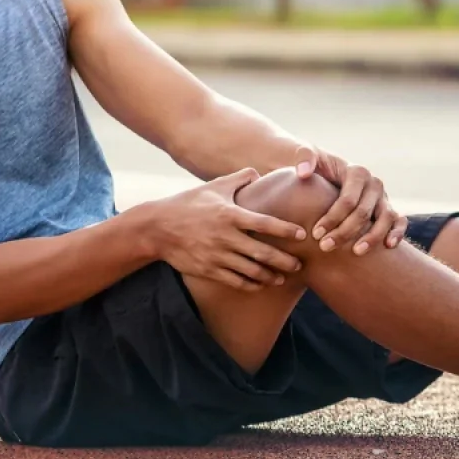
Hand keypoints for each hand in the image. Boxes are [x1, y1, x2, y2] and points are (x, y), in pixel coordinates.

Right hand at [146, 169, 307, 291]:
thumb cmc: (188, 203)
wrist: (157, 228)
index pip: (264, 223)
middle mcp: (225, 237)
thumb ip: (238, 178)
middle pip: (262, 253)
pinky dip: (251, 284)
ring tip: (283, 278)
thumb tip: (258, 173)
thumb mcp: (213, 187)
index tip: (301, 234)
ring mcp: (216, 256)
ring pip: (251, 271)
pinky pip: (235, 281)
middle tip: (299, 264)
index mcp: (229, 215)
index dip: (285, 230)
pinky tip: (261, 284)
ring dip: (270, 276)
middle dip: (284, 261)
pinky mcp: (208, 270)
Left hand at [296, 147, 407, 255]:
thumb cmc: (316, 167)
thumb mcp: (307, 155)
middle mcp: (374, 184)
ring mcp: (383, 197)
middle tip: (324, 247)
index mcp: (357, 172)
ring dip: (372, 237)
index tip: (315, 234)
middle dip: (344, 232)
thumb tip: (303, 173)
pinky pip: (399, 221)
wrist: (328, 172)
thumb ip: (304, 157)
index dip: (332, 218)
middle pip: (363, 212)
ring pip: (386, 218)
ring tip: (356, 252)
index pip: (348, 199)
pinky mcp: (388, 209)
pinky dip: (397, 233)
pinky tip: (388, 247)